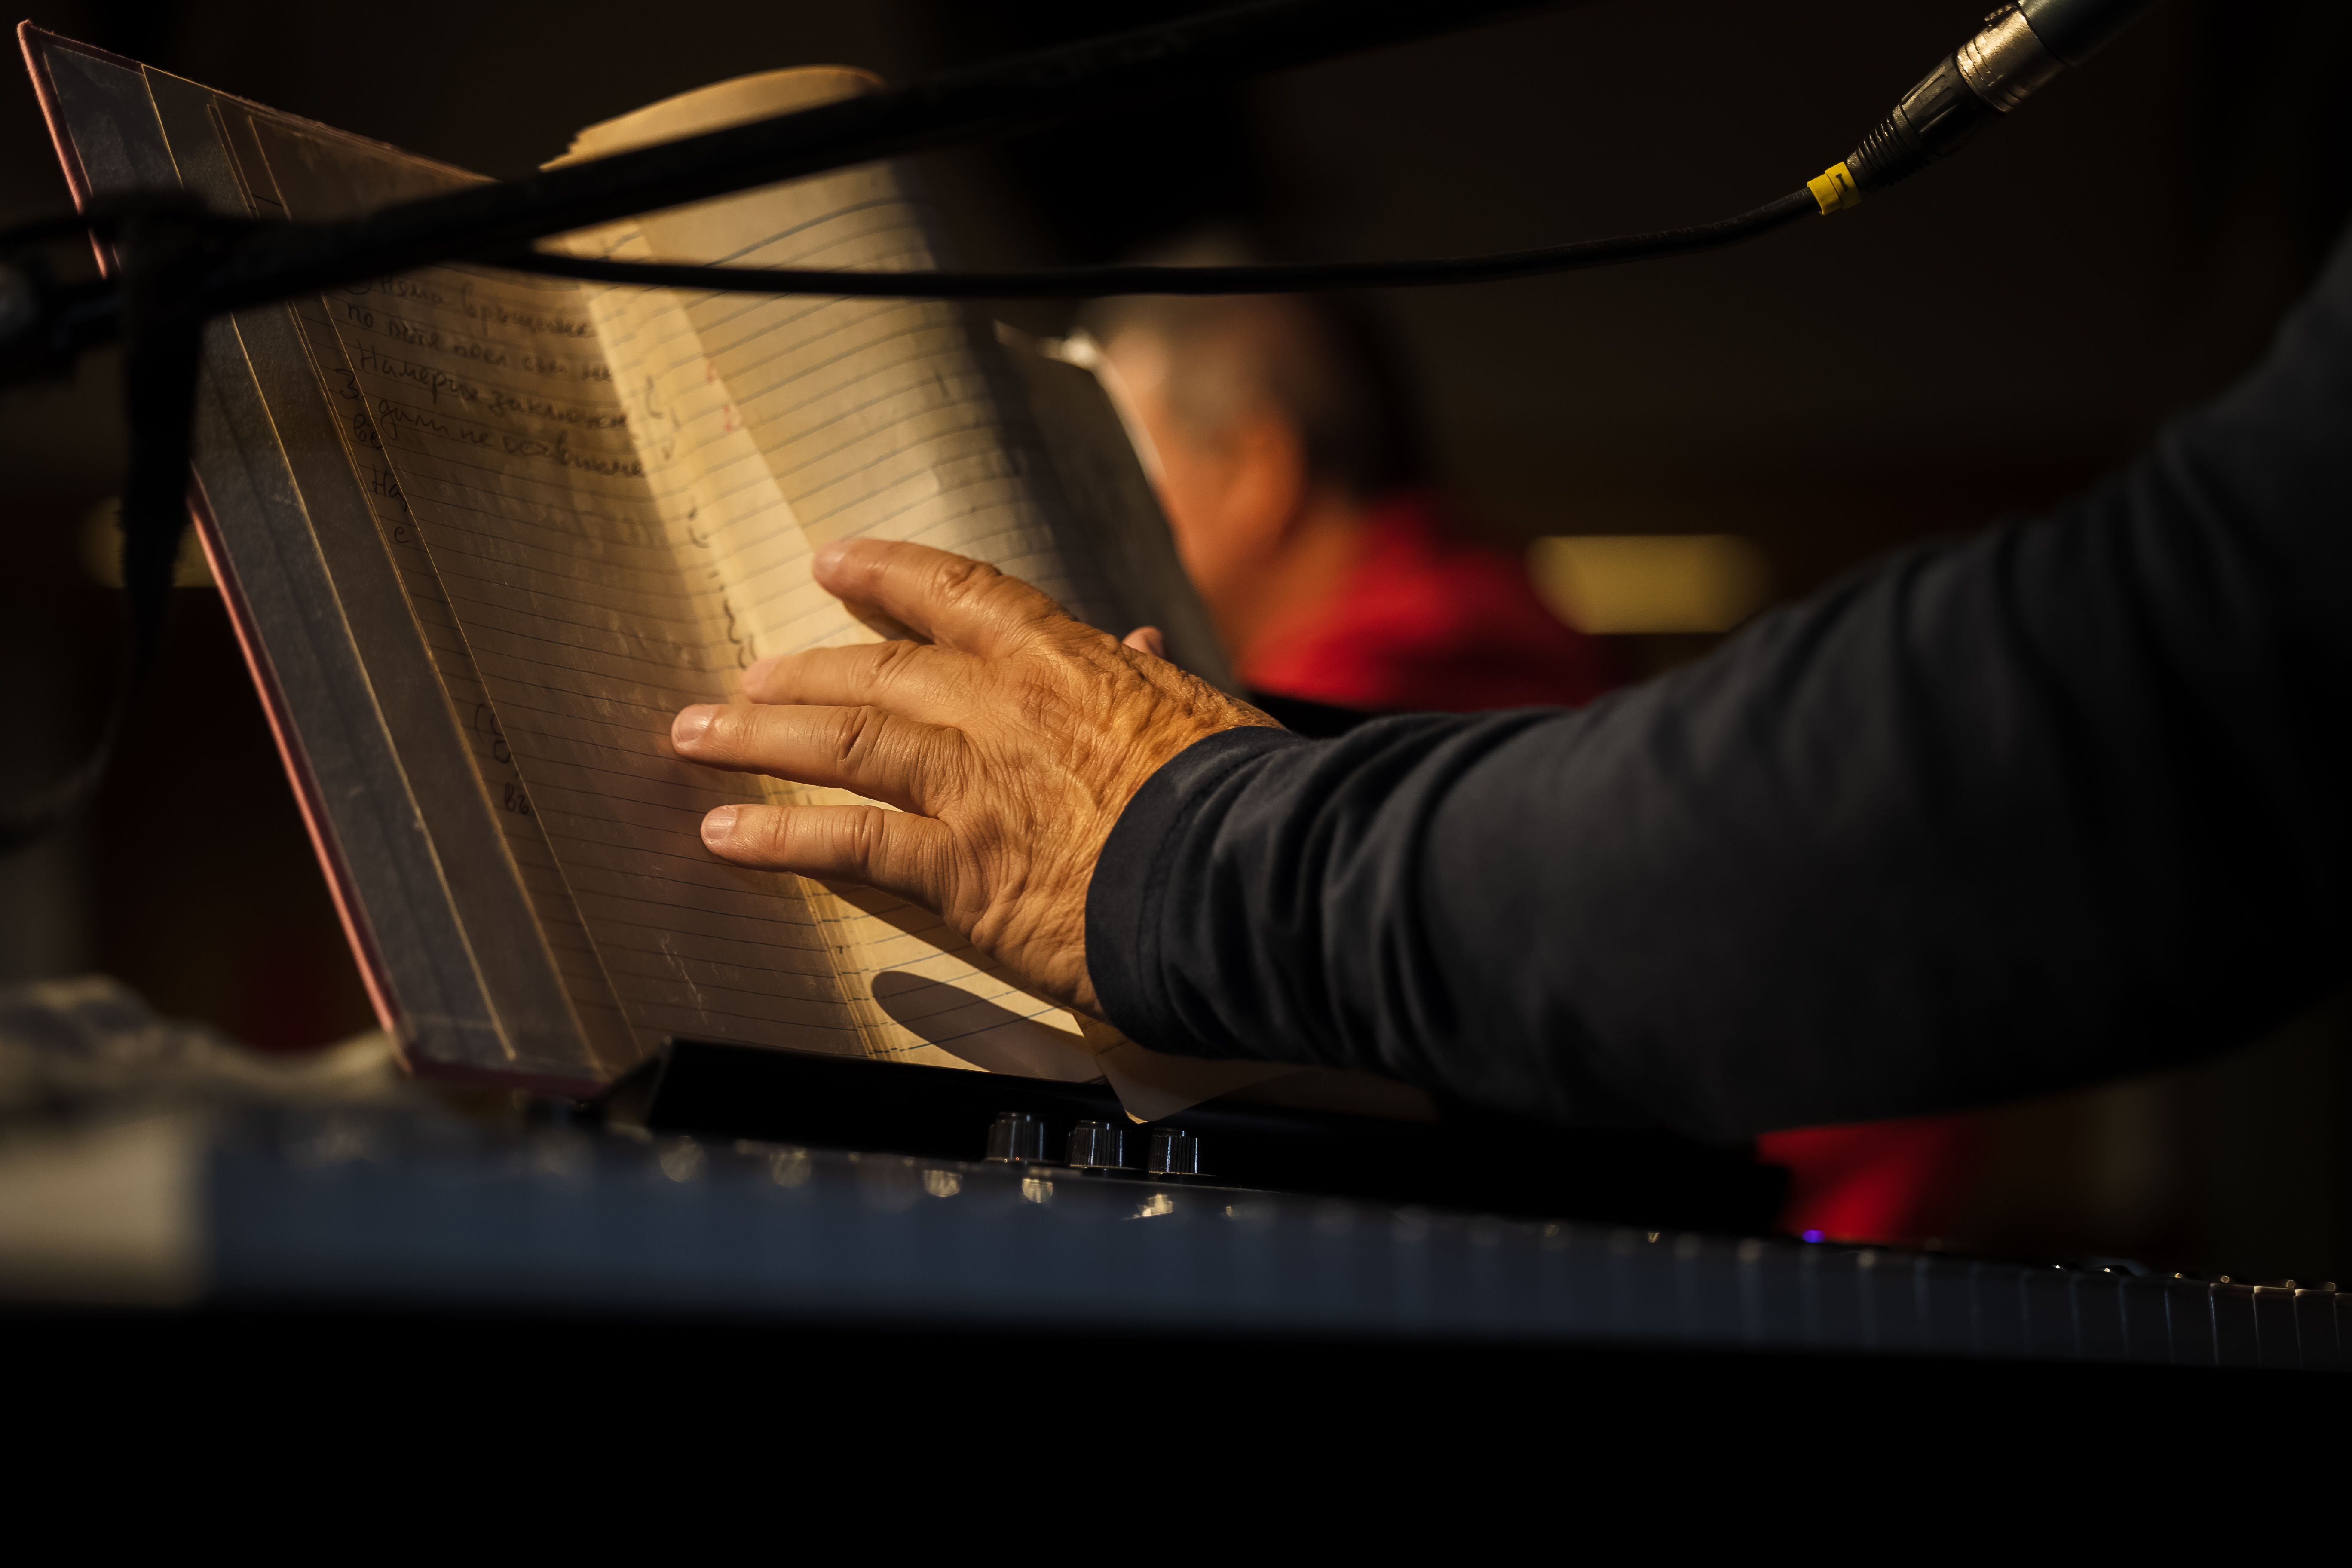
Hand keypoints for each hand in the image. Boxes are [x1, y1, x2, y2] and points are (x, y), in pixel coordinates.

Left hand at [670, 540, 1275, 1014]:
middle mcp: (1003, 709)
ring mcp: (973, 785)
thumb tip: (1139, 642)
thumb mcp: (1204, 714)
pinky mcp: (959, 867)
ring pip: (841, 743)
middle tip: (749, 675)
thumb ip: (1152, 679)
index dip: (886, 573)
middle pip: (877, 670)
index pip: (959, 594)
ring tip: (697, 738)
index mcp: (1069, 663)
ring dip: (758, 739)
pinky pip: (846, 842)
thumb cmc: (1239, 801)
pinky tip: (724, 834)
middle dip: (802, 671)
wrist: (1246, 877)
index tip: (834, 563)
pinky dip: (778, 836)